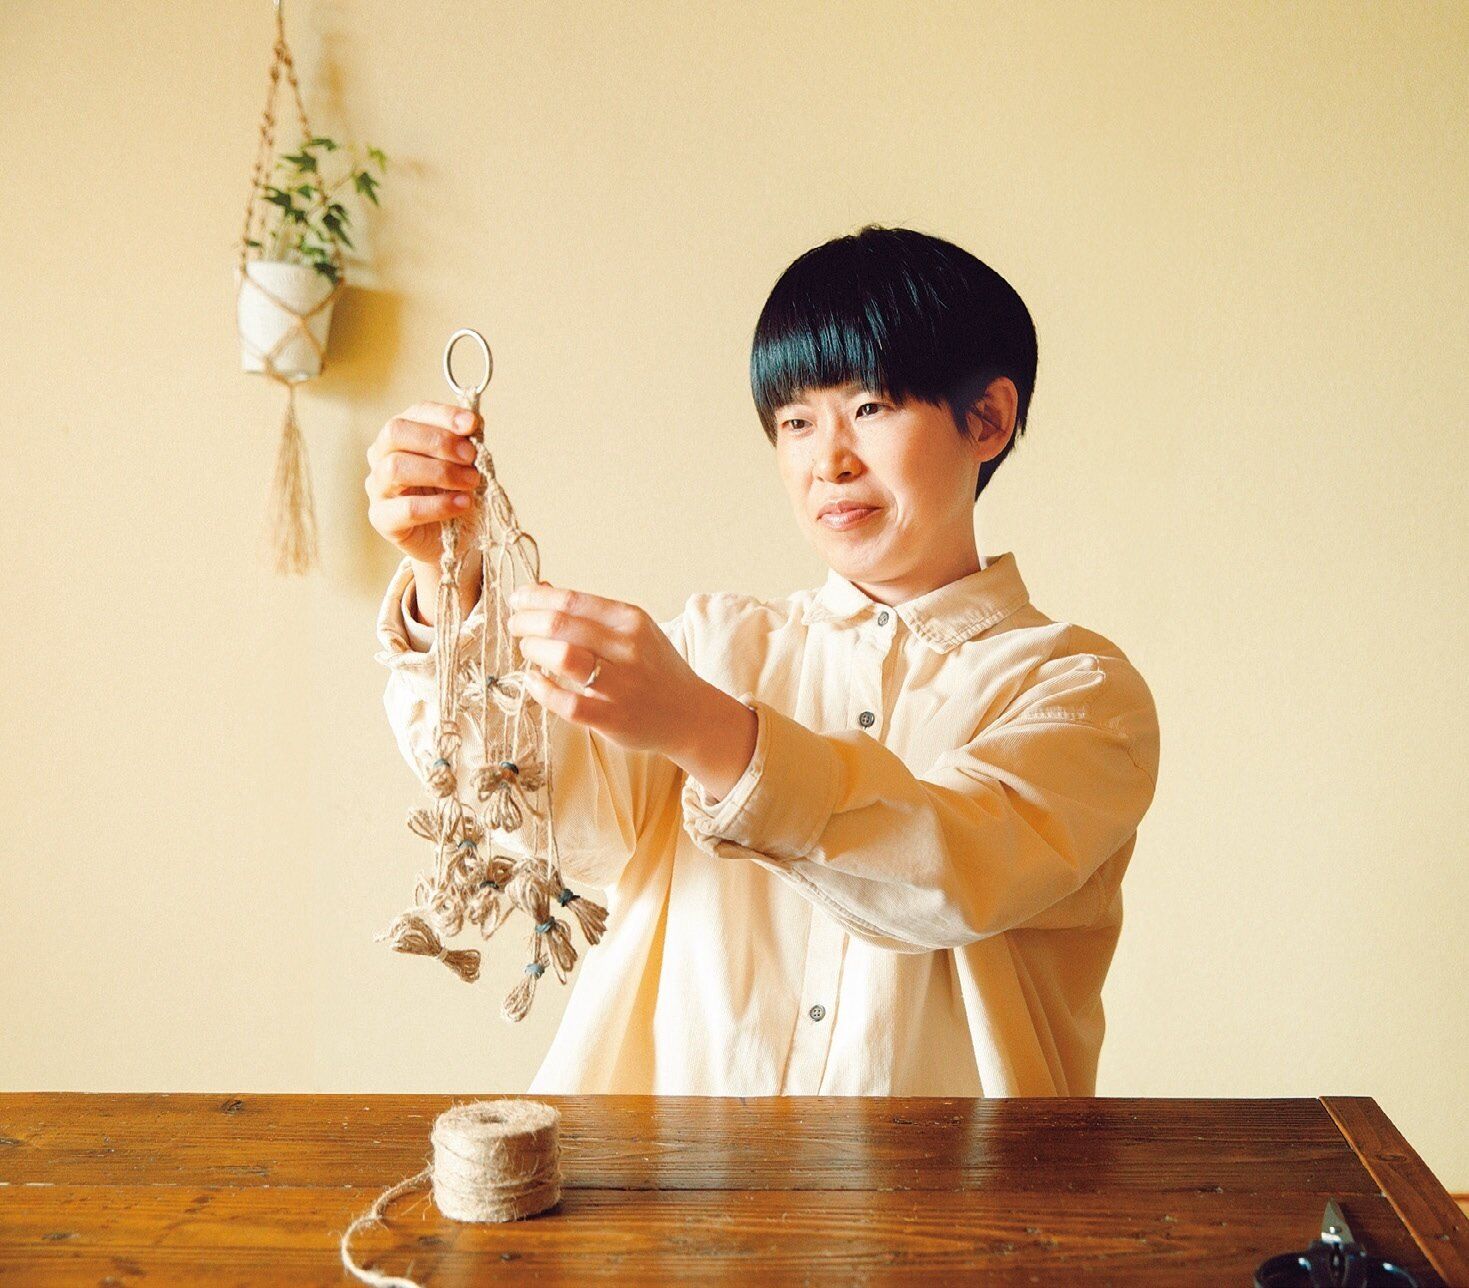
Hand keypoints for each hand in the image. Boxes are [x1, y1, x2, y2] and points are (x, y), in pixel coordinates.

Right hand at [364, 400, 482, 564]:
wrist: (455, 540)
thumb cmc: (456, 494)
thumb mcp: (465, 464)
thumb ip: (465, 444)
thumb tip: (473, 423)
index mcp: (402, 435)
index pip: (415, 412)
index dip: (444, 415)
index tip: (472, 424)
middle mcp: (381, 456)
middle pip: (395, 432)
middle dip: (438, 441)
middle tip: (471, 456)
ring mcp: (377, 487)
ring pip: (395, 467)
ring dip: (440, 472)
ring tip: (471, 482)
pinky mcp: (381, 518)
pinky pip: (406, 508)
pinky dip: (439, 505)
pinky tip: (463, 504)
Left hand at [506, 581, 707, 758]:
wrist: (689, 713)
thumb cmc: (654, 668)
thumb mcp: (633, 630)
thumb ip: (589, 612)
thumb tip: (540, 590)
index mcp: (631, 620)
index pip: (571, 600)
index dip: (535, 598)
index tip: (518, 600)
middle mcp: (627, 648)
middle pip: (560, 625)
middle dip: (526, 622)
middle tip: (516, 626)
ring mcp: (621, 684)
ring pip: (562, 657)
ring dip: (534, 649)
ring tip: (528, 649)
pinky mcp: (612, 718)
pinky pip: (565, 702)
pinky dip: (541, 688)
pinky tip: (534, 681)